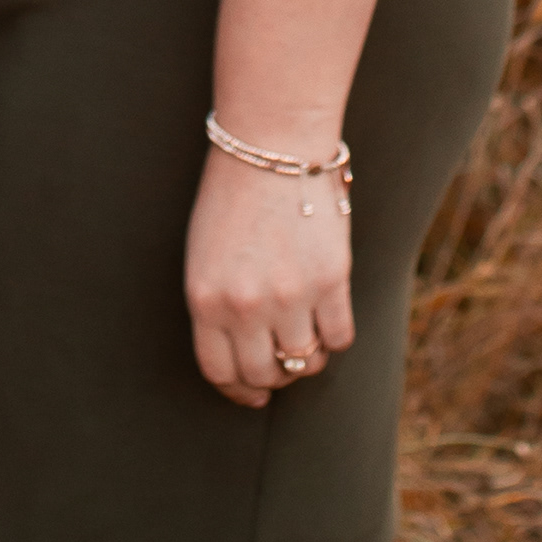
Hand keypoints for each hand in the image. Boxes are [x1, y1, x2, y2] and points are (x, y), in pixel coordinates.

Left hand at [184, 137, 354, 411]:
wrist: (272, 147)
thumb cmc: (232, 196)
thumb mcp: (203, 255)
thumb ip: (217, 304)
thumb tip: (242, 352)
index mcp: (205, 300)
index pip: (220, 371)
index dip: (238, 391)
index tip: (251, 394)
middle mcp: (245, 306)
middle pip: (263, 374)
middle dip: (272, 378)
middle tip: (282, 364)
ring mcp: (290, 296)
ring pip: (304, 361)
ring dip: (306, 358)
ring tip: (306, 337)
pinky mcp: (330, 281)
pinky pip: (338, 337)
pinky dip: (334, 337)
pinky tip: (328, 318)